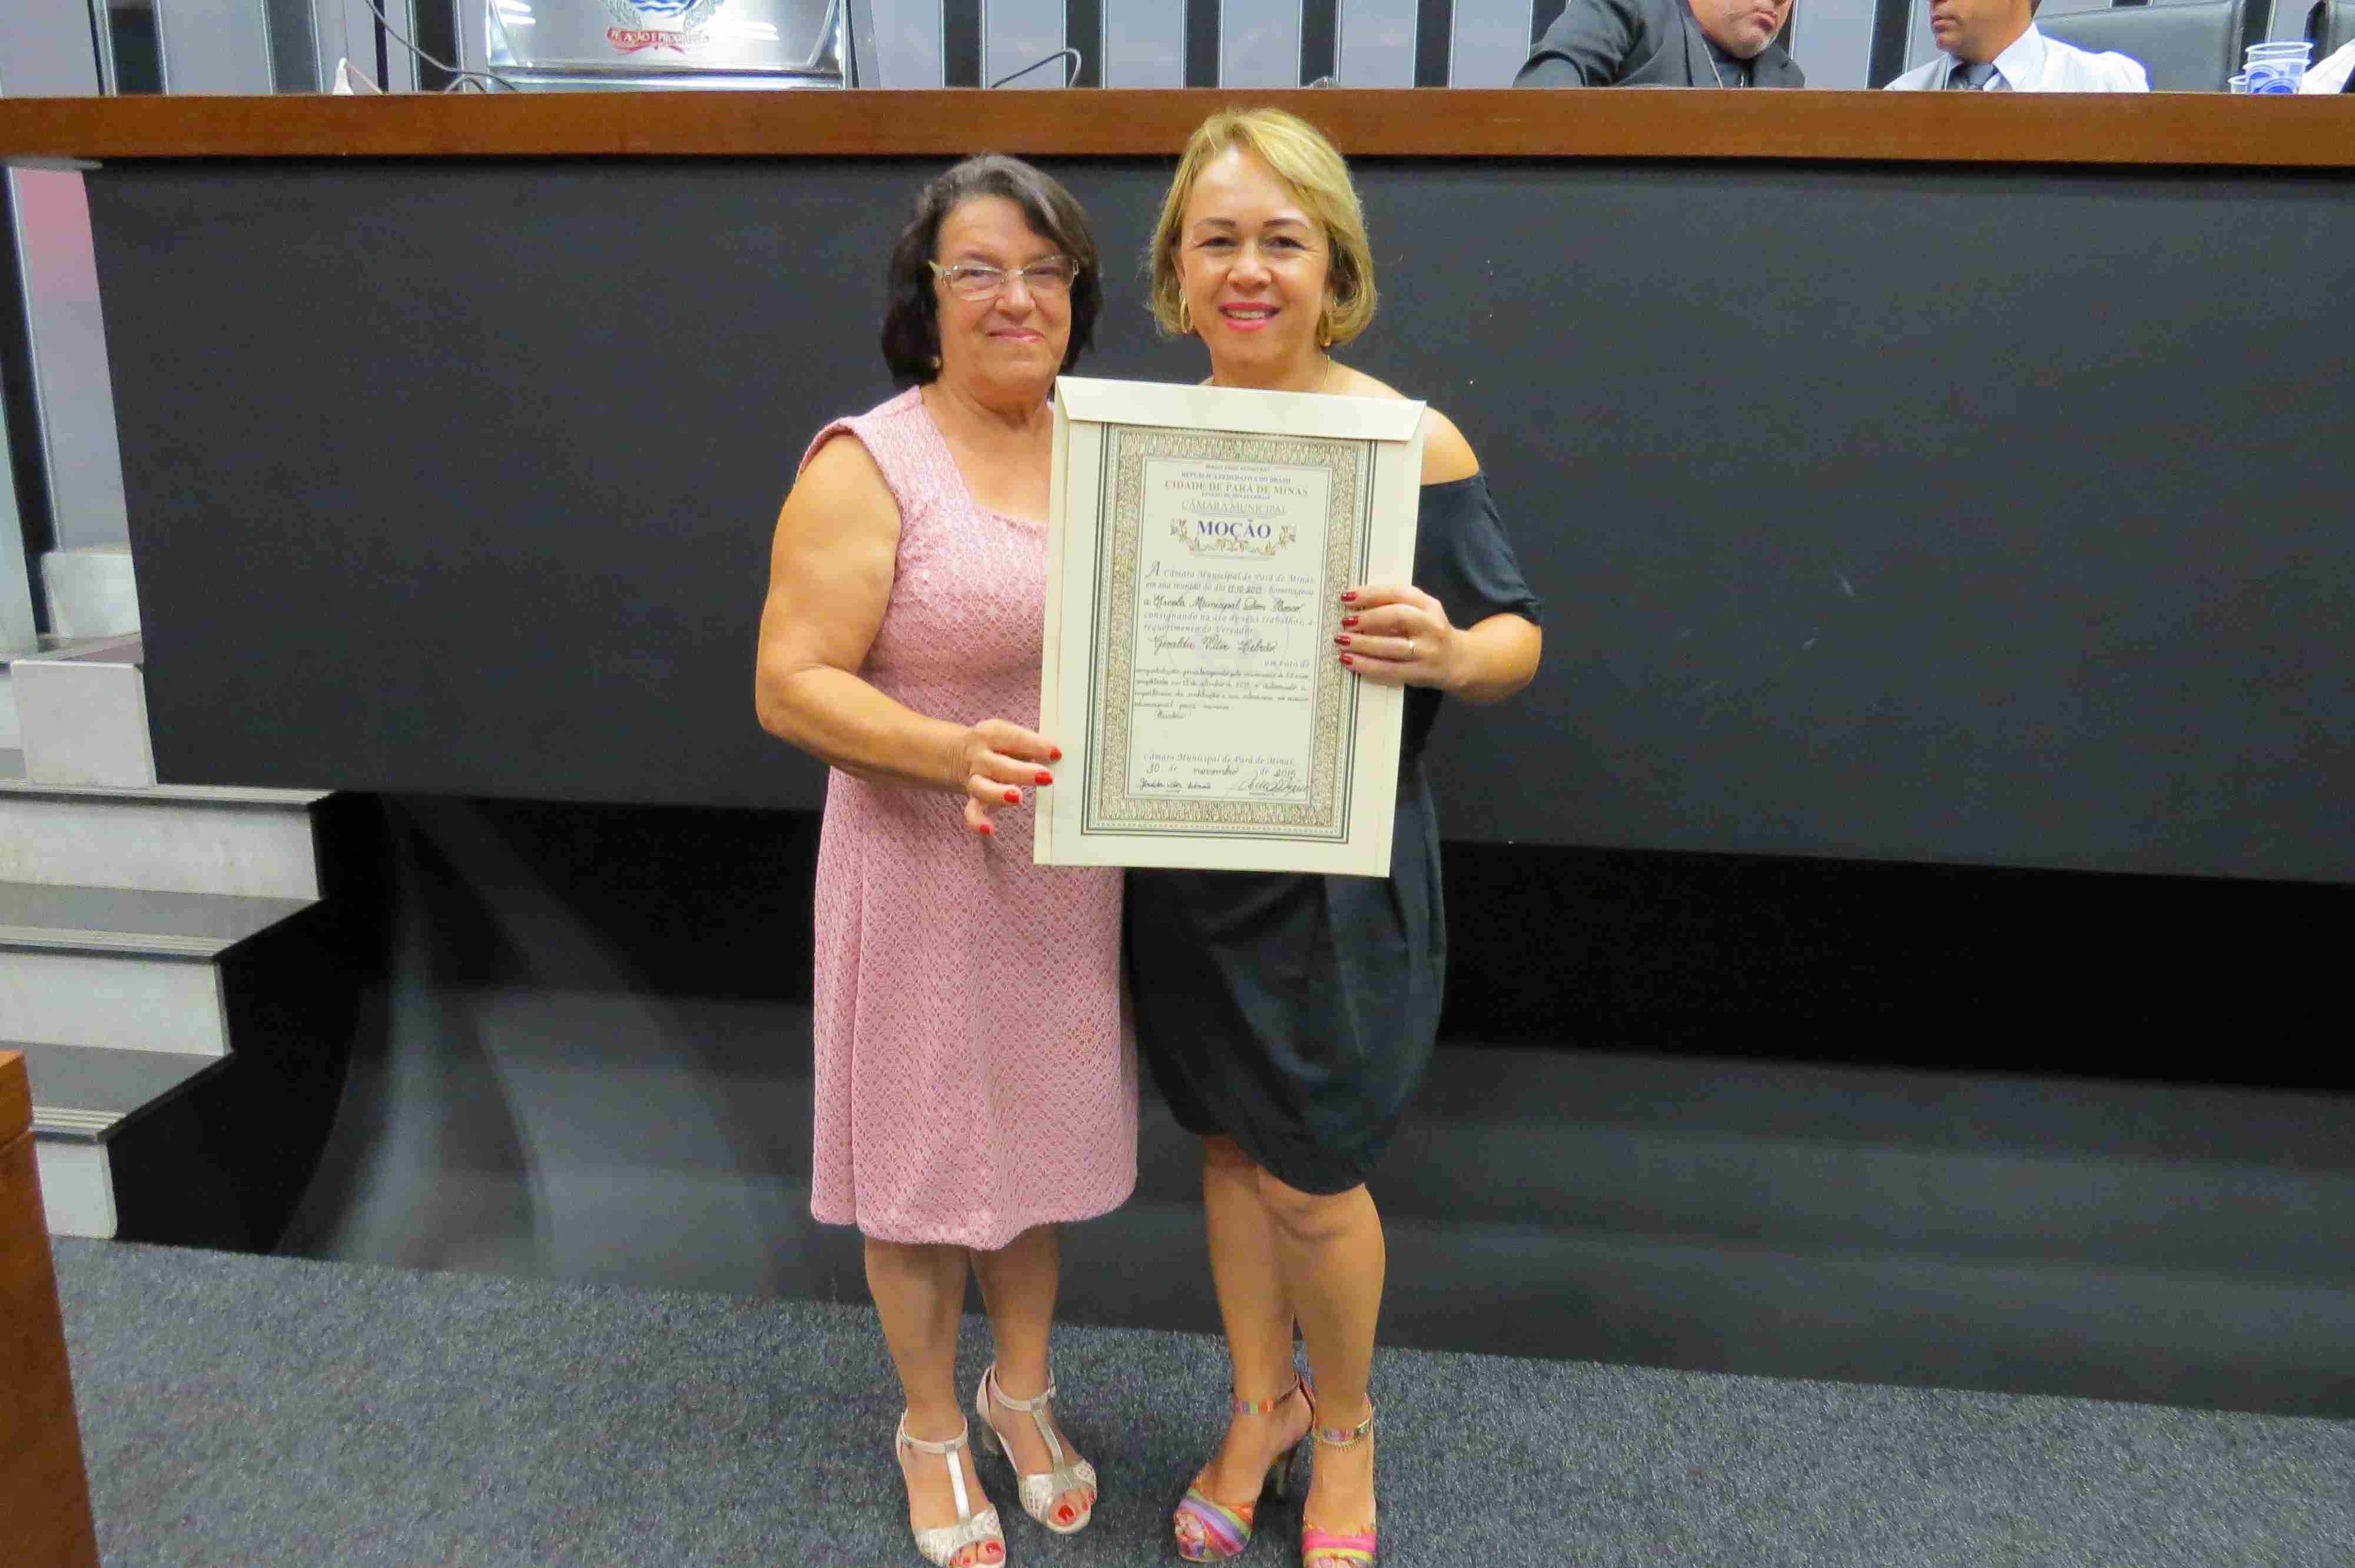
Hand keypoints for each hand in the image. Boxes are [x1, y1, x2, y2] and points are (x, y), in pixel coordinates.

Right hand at [955, 718, 1059, 835]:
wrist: (956, 753)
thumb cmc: (995, 746)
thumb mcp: (1008, 736)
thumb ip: (1029, 745)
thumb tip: (1057, 756)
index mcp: (991, 735)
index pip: (1013, 737)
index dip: (1035, 744)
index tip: (1056, 753)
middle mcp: (980, 756)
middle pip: (999, 764)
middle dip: (1023, 772)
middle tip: (1046, 777)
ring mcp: (975, 778)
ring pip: (983, 787)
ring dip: (999, 794)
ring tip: (1018, 798)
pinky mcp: (973, 798)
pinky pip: (972, 811)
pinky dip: (978, 821)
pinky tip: (989, 829)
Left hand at [1333, 584, 1460, 691]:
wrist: (1458, 661)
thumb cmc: (1430, 632)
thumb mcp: (1422, 612)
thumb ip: (1396, 605)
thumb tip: (1356, 605)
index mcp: (1429, 605)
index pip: (1399, 593)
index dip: (1371, 594)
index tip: (1347, 597)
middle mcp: (1431, 626)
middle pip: (1398, 617)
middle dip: (1368, 618)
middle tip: (1345, 622)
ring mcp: (1427, 651)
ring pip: (1392, 646)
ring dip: (1363, 644)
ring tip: (1342, 641)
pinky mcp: (1420, 673)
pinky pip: (1390, 669)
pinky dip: (1366, 666)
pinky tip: (1349, 661)